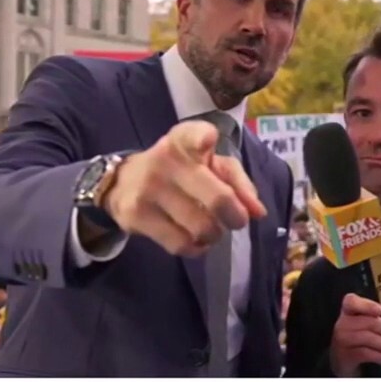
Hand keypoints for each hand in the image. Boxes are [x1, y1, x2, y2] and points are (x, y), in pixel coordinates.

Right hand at [102, 120, 266, 256]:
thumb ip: (237, 182)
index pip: (193, 134)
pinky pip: (180, 244)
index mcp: (184, 140)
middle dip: (236, 217)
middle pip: (217, 198)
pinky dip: (196, 248)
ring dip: (214, 235)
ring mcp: (148, 189)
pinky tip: (195, 240)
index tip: (207, 141)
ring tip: (211, 229)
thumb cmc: (179, 171)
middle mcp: (165, 160)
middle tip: (237, 221)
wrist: (121, 183)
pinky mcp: (136, 216)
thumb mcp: (208, 164)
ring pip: (201, 227)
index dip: (202, 138)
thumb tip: (258, 212)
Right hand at [329, 294, 380, 377]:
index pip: (351, 301)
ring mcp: (342, 340)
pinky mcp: (345, 355)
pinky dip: (379, 356)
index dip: (366, 305)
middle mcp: (342, 323)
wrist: (343, 360)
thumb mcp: (371, 324)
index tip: (379, 311)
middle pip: (369, 322)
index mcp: (348, 311)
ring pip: (368, 338)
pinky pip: (366, 353)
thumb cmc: (359, 338)